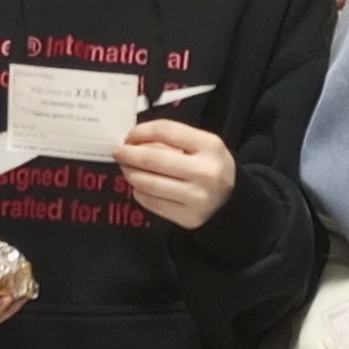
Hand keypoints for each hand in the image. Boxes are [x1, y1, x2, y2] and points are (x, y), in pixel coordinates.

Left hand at [115, 118, 234, 230]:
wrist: (232, 203)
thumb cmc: (211, 167)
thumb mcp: (203, 146)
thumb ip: (173, 139)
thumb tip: (134, 139)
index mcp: (210, 146)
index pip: (165, 131)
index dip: (141, 131)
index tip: (128, 135)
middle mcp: (205, 172)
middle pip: (153, 159)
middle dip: (129, 154)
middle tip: (117, 152)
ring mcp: (196, 197)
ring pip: (148, 183)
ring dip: (130, 173)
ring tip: (126, 169)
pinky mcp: (187, 217)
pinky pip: (151, 202)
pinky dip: (139, 192)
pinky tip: (140, 186)